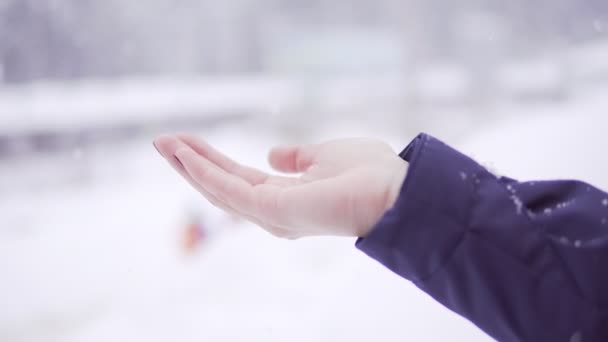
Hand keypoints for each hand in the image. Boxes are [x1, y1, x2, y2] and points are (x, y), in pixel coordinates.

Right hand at [154, 134, 407, 238]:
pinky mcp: (272, 210)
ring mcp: (271, 214)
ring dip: (190, 165)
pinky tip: (186, 153)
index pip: (238, 178)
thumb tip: (272, 154)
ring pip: (219, 189)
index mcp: (285, 196)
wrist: (395, 191)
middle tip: (162, 141)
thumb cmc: (368, 172)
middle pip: (222, 185)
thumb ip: (296, 158)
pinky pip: (229, 189)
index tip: (188, 142)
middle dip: (191, 163)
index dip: (212, 161)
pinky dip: (205, 171)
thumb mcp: (324, 155)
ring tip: (164, 143)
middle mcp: (273, 211)